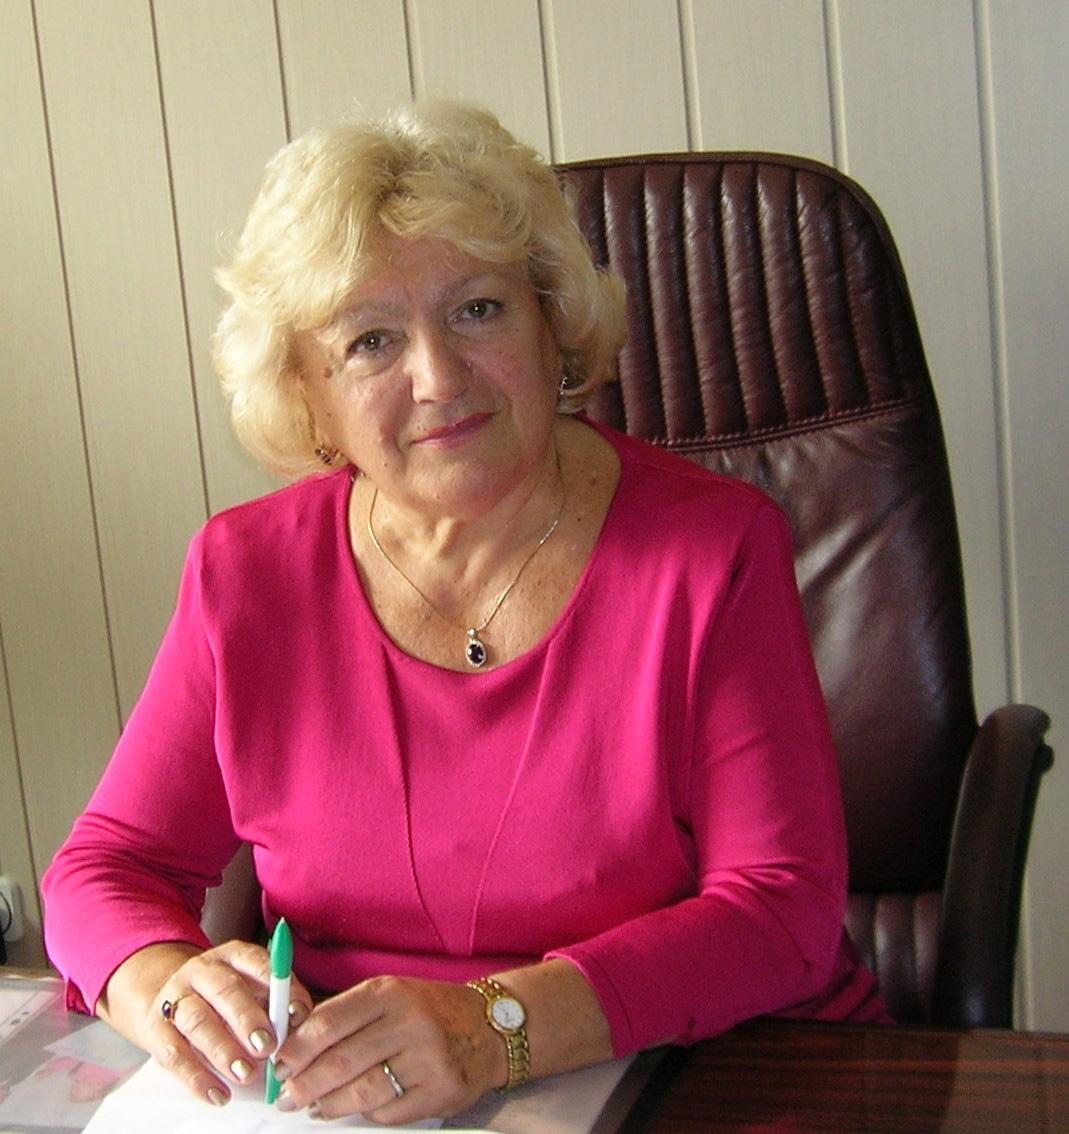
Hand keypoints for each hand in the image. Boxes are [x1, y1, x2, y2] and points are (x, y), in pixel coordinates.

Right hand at [99, 940, 312, 1106]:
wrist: (168, 996)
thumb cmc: (224, 998)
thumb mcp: (250, 989)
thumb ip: (274, 1003)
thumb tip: (297, 1025)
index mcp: (233, 955)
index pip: (258, 962)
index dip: (278, 986)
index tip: (296, 1014)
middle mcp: (203, 970)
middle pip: (225, 990)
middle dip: (248, 1020)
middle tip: (267, 1047)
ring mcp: (175, 997)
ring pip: (197, 1021)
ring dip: (224, 1050)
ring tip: (246, 1074)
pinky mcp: (156, 1028)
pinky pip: (174, 1054)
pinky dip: (197, 1078)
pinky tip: (218, 1093)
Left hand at [273, 975, 502, 1123]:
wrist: (488, 1027)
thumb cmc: (427, 1012)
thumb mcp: (390, 996)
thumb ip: (347, 1016)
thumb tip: (295, 1048)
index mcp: (389, 993)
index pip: (328, 1023)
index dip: (296, 1049)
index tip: (279, 1065)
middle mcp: (408, 1021)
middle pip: (340, 1062)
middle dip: (304, 1085)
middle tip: (287, 1096)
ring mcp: (427, 1058)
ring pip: (361, 1092)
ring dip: (328, 1105)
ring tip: (313, 1107)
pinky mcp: (440, 1090)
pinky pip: (388, 1112)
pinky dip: (365, 1114)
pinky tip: (354, 1110)